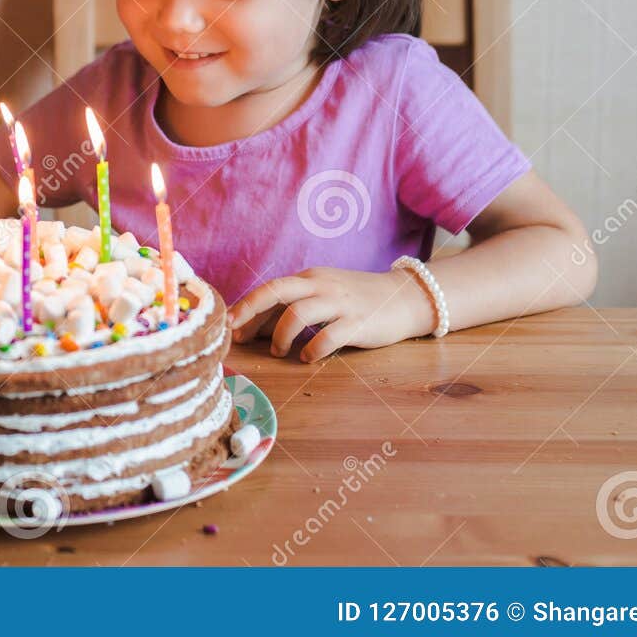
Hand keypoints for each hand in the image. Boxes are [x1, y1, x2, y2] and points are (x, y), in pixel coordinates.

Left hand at [226, 266, 431, 362]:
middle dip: (250, 312)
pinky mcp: (359, 322)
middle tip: (236, 335)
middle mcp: (321, 286)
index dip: (247, 308)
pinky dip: (313, 349)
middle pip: (276, 292)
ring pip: (299, 313)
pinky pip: (329, 336)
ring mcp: (340, 303)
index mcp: (309, 278)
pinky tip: (308, 358)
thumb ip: (294, 307)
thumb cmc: (357, 300)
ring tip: (278, 351)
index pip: (270, 289)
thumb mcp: (323, 295)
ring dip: (281, 335)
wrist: (407, 297)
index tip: (230, 327)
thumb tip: (256, 328)